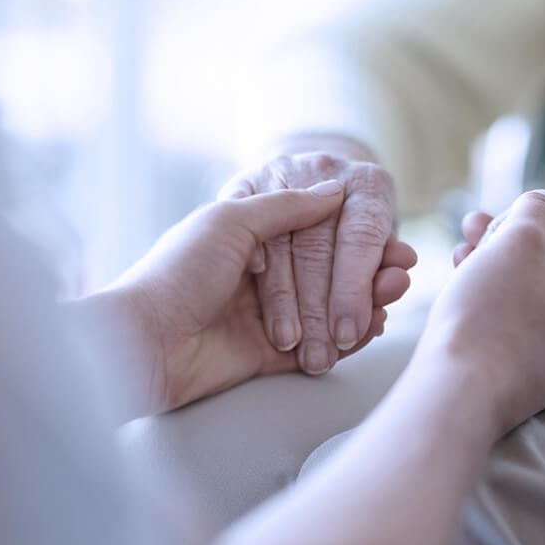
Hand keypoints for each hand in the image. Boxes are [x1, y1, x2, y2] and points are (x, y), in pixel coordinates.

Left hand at [93, 182, 410, 413]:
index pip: (314, 232)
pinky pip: (321, 343)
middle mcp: (262, 273)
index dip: (353, 235)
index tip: (389, 237)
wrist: (144, 342)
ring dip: (365, 300)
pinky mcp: (272, 353)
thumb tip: (335, 191)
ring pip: (330, 307)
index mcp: (250, 236)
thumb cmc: (178, 272)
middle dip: (367, 271)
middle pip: (329, 271)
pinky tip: (374, 323)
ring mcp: (270, 314)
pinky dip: (351, 335)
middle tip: (400, 271)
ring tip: (394, 293)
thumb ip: (286, 207)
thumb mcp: (231, 219)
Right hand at [420, 190, 544, 435]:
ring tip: (460, 257)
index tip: (498, 218)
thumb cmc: (493, 312)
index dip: (534, 226)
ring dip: (495, 274)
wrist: (458, 391)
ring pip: (528, 301)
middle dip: (508, 247)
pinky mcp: (528, 383)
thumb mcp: (518, 240)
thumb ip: (538, 209)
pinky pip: (514, 332)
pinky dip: (492, 309)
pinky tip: (462, 295)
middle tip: (473, 231)